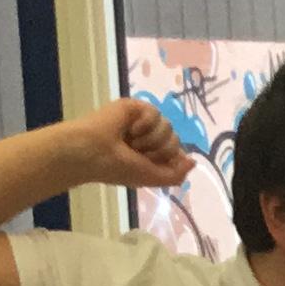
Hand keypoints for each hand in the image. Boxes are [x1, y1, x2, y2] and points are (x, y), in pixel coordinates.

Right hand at [74, 97, 192, 191]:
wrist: (91, 152)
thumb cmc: (116, 168)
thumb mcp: (150, 178)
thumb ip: (175, 174)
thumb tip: (193, 162)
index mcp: (150, 154)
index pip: (176, 153)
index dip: (172, 158)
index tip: (155, 163)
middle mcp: (148, 137)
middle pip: (175, 141)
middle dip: (159, 152)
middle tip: (138, 154)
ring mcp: (142, 121)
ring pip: (168, 128)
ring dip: (150, 140)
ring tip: (131, 143)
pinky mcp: (135, 107)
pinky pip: (155, 113)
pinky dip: (143, 124)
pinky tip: (129, 129)